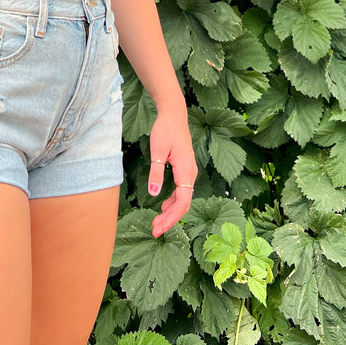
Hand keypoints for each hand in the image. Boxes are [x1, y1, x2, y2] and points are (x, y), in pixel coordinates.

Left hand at [147, 104, 196, 237]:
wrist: (174, 114)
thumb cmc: (165, 129)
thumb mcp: (157, 150)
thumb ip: (156, 173)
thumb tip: (154, 194)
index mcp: (186, 171)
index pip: (182, 202)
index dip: (171, 218)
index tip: (158, 228)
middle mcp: (191, 173)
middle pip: (184, 204)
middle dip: (170, 219)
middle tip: (155, 230)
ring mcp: (189, 171)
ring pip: (183, 198)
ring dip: (171, 212)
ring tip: (157, 221)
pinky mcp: (185, 169)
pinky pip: (182, 191)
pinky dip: (173, 201)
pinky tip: (163, 205)